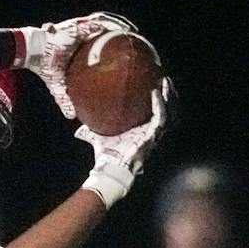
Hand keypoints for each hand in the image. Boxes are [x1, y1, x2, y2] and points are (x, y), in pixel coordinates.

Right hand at [14, 12, 139, 117]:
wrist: (35, 52)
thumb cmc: (45, 66)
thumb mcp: (57, 85)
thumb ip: (65, 99)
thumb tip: (71, 117)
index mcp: (78, 48)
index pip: (98, 45)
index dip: (111, 46)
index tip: (123, 53)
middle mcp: (82, 36)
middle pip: (105, 30)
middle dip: (119, 32)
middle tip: (133, 40)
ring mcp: (81, 28)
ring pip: (105, 22)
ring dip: (119, 24)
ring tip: (132, 30)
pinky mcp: (80, 24)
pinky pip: (101, 22)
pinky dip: (113, 24)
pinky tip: (125, 28)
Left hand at [78, 78, 172, 207]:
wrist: (111, 169)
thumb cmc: (108, 157)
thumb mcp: (99, 139)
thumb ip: (90, 132)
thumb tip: (78, 129)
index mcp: (144, 130)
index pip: (158, 112)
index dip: (161, 98)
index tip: (157, 83)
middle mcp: (152, 132)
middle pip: (169, 109)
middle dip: (170, 94)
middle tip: (165, 78)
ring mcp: (154, 134)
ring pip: (170, 111)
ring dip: (169, 95)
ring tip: (166, 81)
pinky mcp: (152, 135)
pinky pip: (160, 117)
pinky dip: (159, 104)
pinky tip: (156, 92)